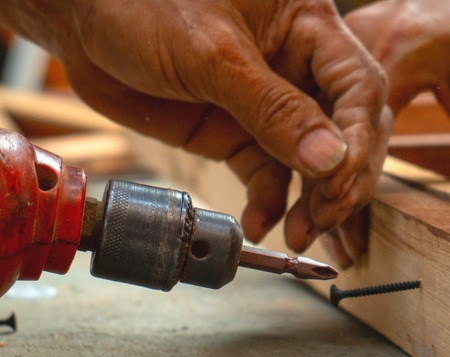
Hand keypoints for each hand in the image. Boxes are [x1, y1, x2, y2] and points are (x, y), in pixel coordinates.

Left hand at [5, 0, 387, 251]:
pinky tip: (263, 225)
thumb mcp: (213, 54)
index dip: (359, 138)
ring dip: (313, 201)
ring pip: (314, 161)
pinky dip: (270, 203)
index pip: (358, 87)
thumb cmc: (144, 6)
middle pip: (348, 131)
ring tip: (302, 234)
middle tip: (326, 218)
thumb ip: (275, 108)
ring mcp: (273, 106)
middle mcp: (300, 68)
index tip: (340, 179)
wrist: (84, 22)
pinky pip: (269, 175)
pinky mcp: (242, 135)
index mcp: (309, 27)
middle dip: (343, 179)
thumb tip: (332, 160)